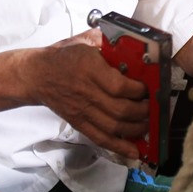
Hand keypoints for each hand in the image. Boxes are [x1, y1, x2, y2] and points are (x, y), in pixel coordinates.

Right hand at [32, 33, 148, 159]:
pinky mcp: (79, 123)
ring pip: (115, 127)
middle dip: (144, 111)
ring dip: (137, 129)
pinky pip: (101, 138)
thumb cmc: (63, 56)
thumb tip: (131, 43)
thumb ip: (107, 41)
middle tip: (155, 107)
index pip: (120, 87)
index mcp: (89, 69)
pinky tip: (134, 151)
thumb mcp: (84, 41)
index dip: (140, 91)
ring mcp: (83, 111)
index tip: (150, 88)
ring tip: (149, 124)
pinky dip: (119, 147)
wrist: (37, 75)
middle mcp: (87, 93)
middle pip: (121, 110)